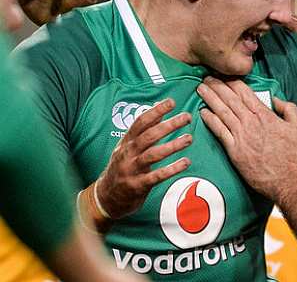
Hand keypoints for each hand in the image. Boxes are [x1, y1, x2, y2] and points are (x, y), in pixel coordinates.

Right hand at [95, 99, 192, 219]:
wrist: (106, 197)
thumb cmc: (122, 167)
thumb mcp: (129, 146)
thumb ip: (145, 128)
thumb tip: (158, 105)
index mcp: (126, 142)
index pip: (140, 122)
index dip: (155, 111)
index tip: (171, 102)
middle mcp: (128, 153)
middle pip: (149, 136)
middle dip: (168, 125)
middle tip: (186, 117)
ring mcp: (131, 170)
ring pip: (153, 155)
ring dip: (172, 146)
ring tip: (189, 138)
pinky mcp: (138, 186)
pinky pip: (156, 176)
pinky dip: (171, 169)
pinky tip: (185, 162)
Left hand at [197, 77, 296, 197]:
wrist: (288, 180)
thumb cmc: (295, 156)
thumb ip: (289, 109)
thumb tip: (277, 100)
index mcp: (266, 116)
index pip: (246, 93)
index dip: (234, 82)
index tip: (225, 74)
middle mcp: (251, 123)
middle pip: (231, 100)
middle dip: (218, 86)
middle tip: (207, 76)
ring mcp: (241, 136)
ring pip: (222, 112)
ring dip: (210, 99)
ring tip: (201, 89)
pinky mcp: (234, 151)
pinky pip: (219, 132)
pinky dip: (210, 120)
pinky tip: (203, 112)